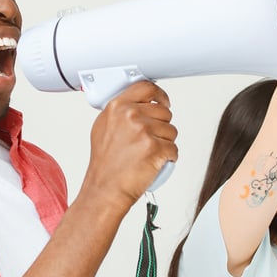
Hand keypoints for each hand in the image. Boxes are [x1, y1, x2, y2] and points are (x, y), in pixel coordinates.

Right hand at [86, 81, 178, 206]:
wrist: (105, 189)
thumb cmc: (105, 165)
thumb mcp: (103, 128)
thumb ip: (120, 113)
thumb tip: (136, 105)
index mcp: (117, 107)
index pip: (146, 87)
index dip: (160, 95)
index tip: (164, 102)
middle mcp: (130, 115)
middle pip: (164, 112)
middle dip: (162, 127)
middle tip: (149, 141)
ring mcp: (143, 131)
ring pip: (171, 131)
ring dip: (165, 143)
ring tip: (148, 154)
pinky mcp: (155, 147)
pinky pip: (173, 149)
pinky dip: (168, 157)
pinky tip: (154, 162)